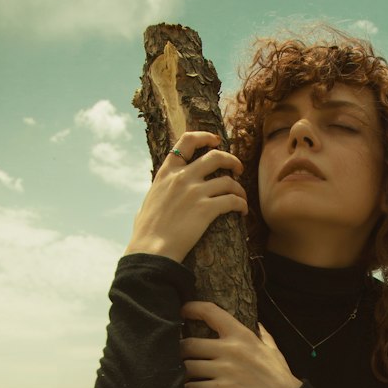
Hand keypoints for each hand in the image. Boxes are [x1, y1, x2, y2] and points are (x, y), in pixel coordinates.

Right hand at [125, 131, 247, 263]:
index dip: (205, 137)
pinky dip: (241, 204)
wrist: (151, 250)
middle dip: (232, 160)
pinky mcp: (206, 209)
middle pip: (216, 156)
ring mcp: (195, 192)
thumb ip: (157, 194)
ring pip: (228, 181)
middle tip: (238, 169)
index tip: (216, 141)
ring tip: (241, 197)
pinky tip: (242, 211)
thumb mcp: (147, 202)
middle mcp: (182, 177)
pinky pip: (233, 201)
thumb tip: (153, 199)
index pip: (187, 141)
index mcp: (167, 173)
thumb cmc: (146, 232)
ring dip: (239, 189)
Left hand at [180, 301, 301, 387]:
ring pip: (188, 367)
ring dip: (183, 372)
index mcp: (241, 335)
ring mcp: (224, 370)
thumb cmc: (278, 375)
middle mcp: (230, 349)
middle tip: (180, 355)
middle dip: (181, 350)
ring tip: (184, 375)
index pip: (211, 312)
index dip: (192, 308)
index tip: (183, 311)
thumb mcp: (272, 349)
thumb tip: (258, 323)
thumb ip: (263, 334)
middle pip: (190, 344)